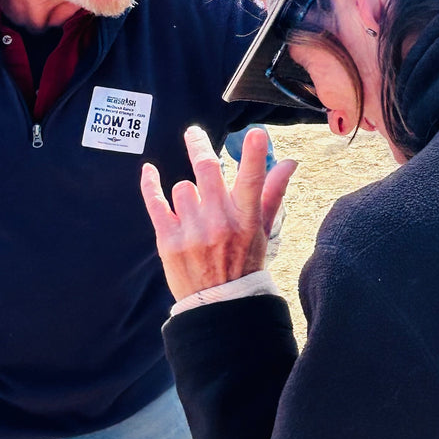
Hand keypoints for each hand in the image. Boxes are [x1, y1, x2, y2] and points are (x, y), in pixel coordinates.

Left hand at [141, 126, 296, 301]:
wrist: (218, 305)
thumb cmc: (243, 262)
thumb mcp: (262, 229)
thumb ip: (273, 192)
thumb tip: (290, 162)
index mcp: (246, 220)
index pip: (253, 182)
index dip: (255, 156)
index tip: (256, 133)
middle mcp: (220, 223)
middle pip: (207, 169)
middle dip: (199, 145)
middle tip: (193, 133)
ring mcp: (192, 231)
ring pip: (182, 188)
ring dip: (187, 192)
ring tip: (195, 212)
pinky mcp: (168, 240)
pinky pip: (155, 201)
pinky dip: (150, 183)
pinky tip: (149, 170)